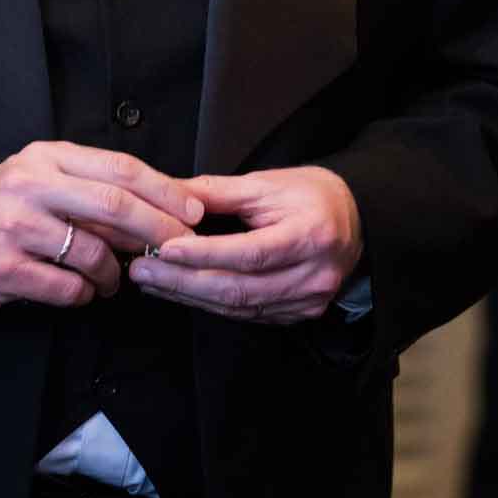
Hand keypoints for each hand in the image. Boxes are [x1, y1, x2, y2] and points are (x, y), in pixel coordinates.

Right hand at [0, 141, 204, 314]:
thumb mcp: (34, 182)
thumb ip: (85, 185)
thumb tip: (157, 203)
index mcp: (43, 157)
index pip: (119, 166)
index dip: (163, 189)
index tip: (192, 209)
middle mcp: (29, 184)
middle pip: (114, 204)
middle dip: (158, 229)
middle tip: (179, 247)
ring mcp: (14, 225)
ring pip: (94, 251)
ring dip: (116, 274)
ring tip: (113, 281)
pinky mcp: (3, 267)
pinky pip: (67, 287)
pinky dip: (84, 295)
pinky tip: (79, 292)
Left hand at [128, 165, 361, 322]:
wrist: (355, 219)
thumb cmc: (310, 195)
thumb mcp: (267, 183)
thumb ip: (218, 192)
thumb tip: (169, 194)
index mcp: (310, 235)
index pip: (250, 252)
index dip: (205, 255)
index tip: (165, 249)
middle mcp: (314, 275)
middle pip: (241, 288)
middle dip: (184, 282)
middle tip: (142, 270)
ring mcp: (309, 300)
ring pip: (240, 307)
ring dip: (190, 296)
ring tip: (151, 281)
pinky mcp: (299, 314)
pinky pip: (248, 315)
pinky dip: (211, 305)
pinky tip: (182, 293)